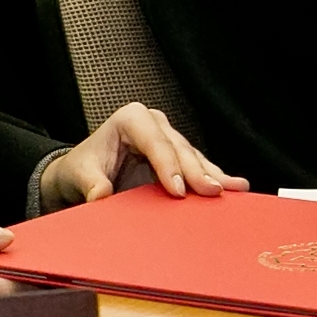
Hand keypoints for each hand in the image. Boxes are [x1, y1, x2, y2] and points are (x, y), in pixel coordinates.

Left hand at [40, 103, 246, 209]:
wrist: (82, 173)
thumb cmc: (81, 169)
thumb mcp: (80, 175)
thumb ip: (92, 185)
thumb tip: (100, 197)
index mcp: (130, 119)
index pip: (155, 142)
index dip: (168, 166)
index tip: (177, 191)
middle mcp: (154, 123)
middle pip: (179, 149)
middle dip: (197, 172)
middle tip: (212, 192)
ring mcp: (168, 137)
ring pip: (193, 157)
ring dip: (212, 176)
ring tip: (234, 190)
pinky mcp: (177, 155)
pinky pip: (197, 166)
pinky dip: (213, 178)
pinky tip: (236, 188)